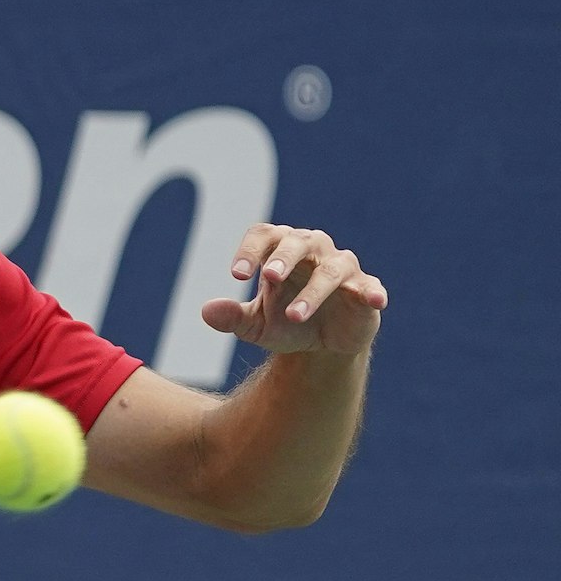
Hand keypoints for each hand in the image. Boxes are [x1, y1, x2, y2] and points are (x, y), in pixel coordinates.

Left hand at [200, 224, 387, 355]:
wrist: (322, 345)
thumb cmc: (285, 322)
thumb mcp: (256, 325)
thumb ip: (233, 317)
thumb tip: (206, 312)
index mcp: (280, 250)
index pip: (264, 236)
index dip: (250, 250)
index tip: (236, 274)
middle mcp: (313, 251)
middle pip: (298, 242)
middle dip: (283, 257)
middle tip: (268, 276)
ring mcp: (342, 269)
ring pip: (330, 270)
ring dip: (313, 291)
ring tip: (294, 315)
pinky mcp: (366, 290)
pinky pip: (370, 287)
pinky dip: (372, 292)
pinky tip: (373, 300)